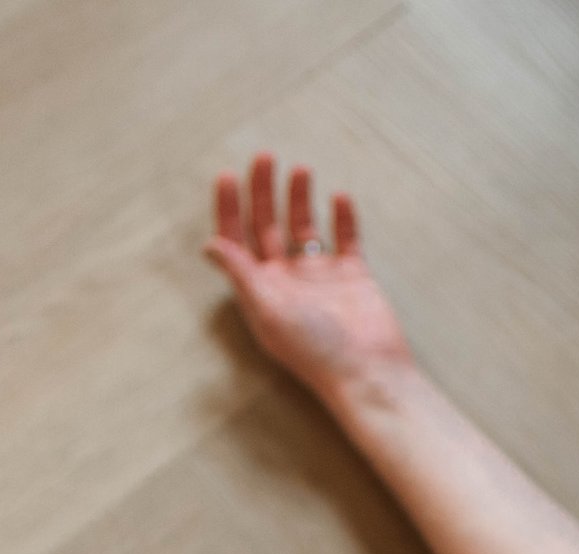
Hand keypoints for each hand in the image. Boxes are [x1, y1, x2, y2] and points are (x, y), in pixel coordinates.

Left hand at [204, 154, 411, 401]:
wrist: (369, 372)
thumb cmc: (315, 349)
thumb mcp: (268, 310)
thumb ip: (240, 274)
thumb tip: (209, 244)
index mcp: (260, 289)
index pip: (237, 240)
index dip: (228, 208)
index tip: (227, 175)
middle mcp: (287, 280)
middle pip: (268, 225)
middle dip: (262, 191)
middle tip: (264, 157)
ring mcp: (320, 277)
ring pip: (304, 227)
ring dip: (299, 197)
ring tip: (300, 169)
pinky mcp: (353, 276)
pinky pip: (346, 238)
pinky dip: (343, 217)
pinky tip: (339, 196)